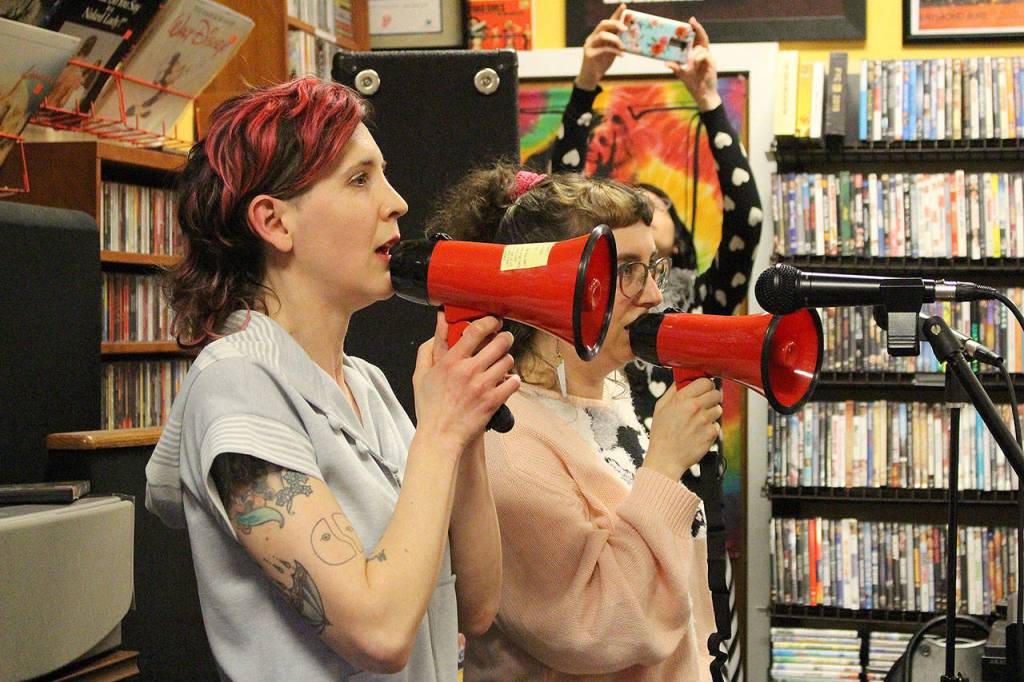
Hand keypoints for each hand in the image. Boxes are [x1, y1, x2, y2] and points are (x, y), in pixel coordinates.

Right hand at [413, 312, 519, 451]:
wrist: (440, 437)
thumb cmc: (430, 408)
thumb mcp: (421, 375)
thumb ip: (428, 349)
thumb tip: (437, 328)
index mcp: (450, 361)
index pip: (476, 330)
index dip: (489, 321)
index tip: (493, 321)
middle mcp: (468, 371)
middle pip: (499, 342)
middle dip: (505, 337)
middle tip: (504, 339)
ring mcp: (483, 386)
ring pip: (508, 360)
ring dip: (507, 360)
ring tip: (502, 363)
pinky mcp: (493, 401)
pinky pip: (514, 382)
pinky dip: (514, 380)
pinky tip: (508, 381)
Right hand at [576, 3, 626, 90]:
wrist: (591, 78)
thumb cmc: (601, 64)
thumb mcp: (612, 51)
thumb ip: (617, 42)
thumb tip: (628, 34)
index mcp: (598, 35)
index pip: (608, 21)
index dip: (616, 13)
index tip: (625, 6)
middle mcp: (592, 38)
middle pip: (603, 24)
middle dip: (616, 24)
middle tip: (626, 30)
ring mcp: (589, 45)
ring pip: (602, 35)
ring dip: (616, 40)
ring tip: (623, 47)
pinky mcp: (589, 54)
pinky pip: (603, 48)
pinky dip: (614, 50)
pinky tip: (621, 55)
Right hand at [643, 378, 722, 481]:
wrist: (666, 458)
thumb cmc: (662, 434)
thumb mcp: (660, 408)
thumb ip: (672, 391)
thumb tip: (682, 380)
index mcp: (682, 399)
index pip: (705, 381)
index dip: (705, 385)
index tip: (703, 389)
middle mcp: (695, 407)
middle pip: (716, 393)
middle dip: (711, 398)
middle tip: (704, 405)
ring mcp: (704, 421)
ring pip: (718, 409)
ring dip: (711, 414)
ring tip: (699, 422)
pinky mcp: (711, 434)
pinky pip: (717, 426)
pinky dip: (710, 429)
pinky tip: (699, 433)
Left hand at [666, 18, 720, 111]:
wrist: (703, 95)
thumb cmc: (694, 84)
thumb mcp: (682, 74)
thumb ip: (676, 67)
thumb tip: (666, 63)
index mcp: (697, 56)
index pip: (697, 40)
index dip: (696, 30)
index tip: (690, 21)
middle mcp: (704, 55)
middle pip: (703, 38)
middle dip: (698, 29)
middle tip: (692, 22)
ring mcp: (709, 59)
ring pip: (702, 47)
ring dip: (695, 53)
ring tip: (691, 62)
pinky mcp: (712, 64)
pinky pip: (704, 55)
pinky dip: (698, 58)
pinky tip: (695, 64)